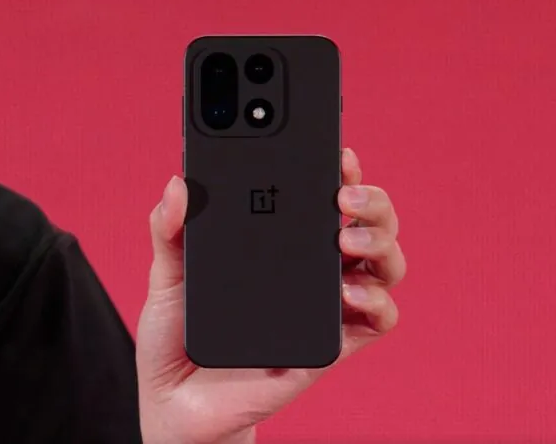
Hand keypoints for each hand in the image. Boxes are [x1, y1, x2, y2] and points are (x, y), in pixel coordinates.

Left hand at [137, 148, 406, 443]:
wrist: (177, 401)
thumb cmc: (177, 335)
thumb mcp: (168, 274)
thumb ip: (170, 230)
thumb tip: (179, 184)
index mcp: (282, 242)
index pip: (323, 196)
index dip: (342, 171)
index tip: (339, 154)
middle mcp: (314, 268)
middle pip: (370, 222)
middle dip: (373, 199)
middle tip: (344, 196)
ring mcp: (328, 306)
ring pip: (387, 263)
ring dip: (379, 242)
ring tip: (345, 238)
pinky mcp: (333, 345)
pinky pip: (379, 320)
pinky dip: (377, 301)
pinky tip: (347, 292)